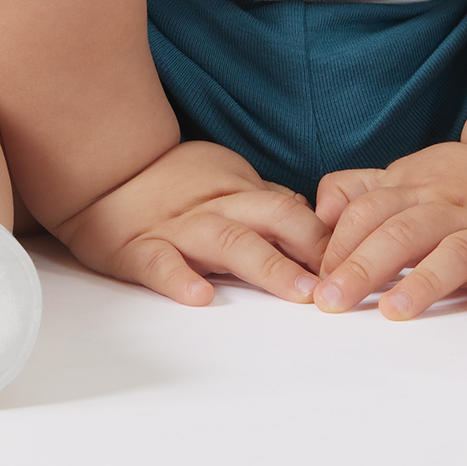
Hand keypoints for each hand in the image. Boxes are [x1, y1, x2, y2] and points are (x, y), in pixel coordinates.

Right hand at [54, 139, 330, 307]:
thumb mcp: (227, 182)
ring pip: (229, 243)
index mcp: (239, 194)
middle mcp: (216, 209)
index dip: (327, 236)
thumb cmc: (173, 182)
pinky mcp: (138, 248)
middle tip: (344, 280)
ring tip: (299, 292)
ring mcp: (179, 229)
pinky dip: (180, 279)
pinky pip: (160, 263)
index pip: (293, 211)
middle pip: (272, 220)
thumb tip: (320, 224)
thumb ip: (268, 206)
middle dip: (311, 249)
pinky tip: (200, 297)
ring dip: (268, 266)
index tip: (362, 261)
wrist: (104, 168)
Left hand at [311, 141, 466, 319]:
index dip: (339, 246)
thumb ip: (358, 191)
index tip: (316, 284)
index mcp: (415, 189)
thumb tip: (320, 212)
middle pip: (403, 233)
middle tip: (333, 303)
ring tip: (395, 310)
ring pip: (458, 251)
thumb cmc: (455, 185)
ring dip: (426, 280)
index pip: (368, 212)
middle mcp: (451, 208)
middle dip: (364, 267)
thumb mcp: (405, 176)